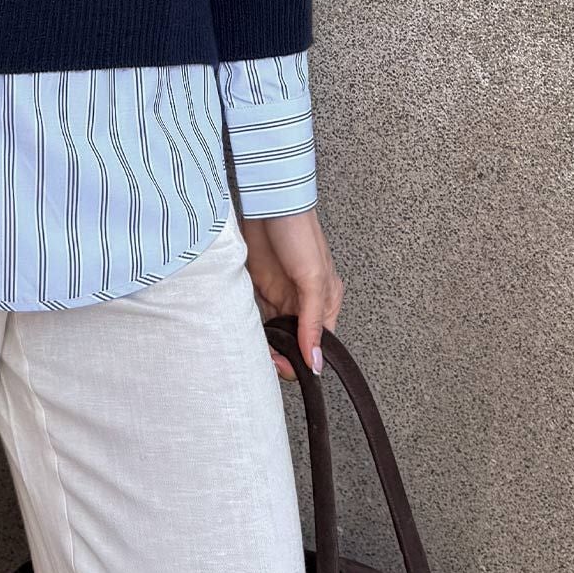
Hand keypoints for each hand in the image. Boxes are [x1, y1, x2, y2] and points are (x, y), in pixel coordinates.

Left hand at [241, 207, 343, 382]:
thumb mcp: (312, 280)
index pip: (319, 342)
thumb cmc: (299, 233)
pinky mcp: (260, 286)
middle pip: (295, 341)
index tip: (290, 369)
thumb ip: (312, 322)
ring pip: (275, 332)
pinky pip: (257, 316)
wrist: (268, 203)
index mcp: (326, 301)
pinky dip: (253, 327)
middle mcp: (304, 301)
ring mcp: (281, 294)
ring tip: (258, 352)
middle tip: (271, 362)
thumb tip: (316, 360)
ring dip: (267, 343)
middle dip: (284, 355)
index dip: (306, 359)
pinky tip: (247, 334)